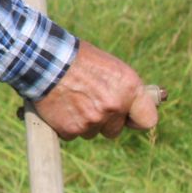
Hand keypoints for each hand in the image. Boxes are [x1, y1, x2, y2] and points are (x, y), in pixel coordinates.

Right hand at [31, 40, 162, 139]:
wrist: (43, 60)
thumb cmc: (76, 58)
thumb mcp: (109, 67)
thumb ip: (123, 89)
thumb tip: (132, 106)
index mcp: (130, 89)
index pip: (147, 120)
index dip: (135, 120)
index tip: (127, 119)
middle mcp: (115, 106)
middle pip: (114, 130)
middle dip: (103, 121)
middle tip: (87, 103)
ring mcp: (93, 120)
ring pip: (91, 132)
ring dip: (82, 122)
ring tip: (69, 101)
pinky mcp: (72, 128)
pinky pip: (72, 134)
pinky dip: (64, 124)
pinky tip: (58, 107)